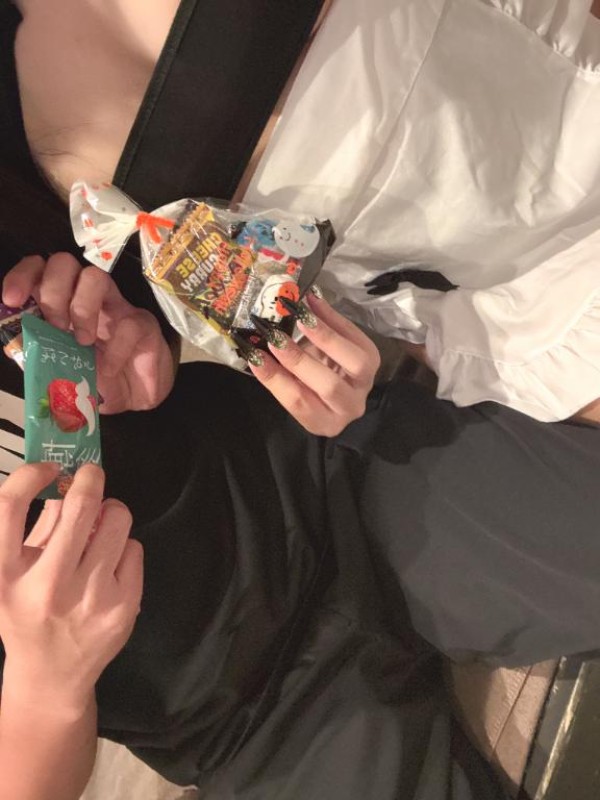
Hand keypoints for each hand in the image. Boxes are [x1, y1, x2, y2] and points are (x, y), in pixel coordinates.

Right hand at [0, 463, 142, 710]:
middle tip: (91, 475)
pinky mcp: (122, 607)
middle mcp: (46, 587)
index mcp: (4, 575)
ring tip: (100, 527)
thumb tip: (66, 478)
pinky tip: (109, 565)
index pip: (8, 506)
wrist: (51, 676)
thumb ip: (37, 525)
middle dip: (91, 479)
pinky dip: (124, 547)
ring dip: (111, 513)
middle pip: (81, 506)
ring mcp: (89, 599)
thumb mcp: (12, 573)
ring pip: (118, 520)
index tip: (49, 468)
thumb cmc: (27, 612)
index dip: (30, 475)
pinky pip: (134, 548)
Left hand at [2, 254, 174, 412]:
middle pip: (65, 263)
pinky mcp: (144, 324)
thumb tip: (16, 340)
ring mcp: (117, 307)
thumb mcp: (59, 369)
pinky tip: (108, 370)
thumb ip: (38, 352)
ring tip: (82, 343)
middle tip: (55, 326)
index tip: (12, 299)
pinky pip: (128, 325)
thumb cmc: (96, 379)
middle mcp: (88, 298)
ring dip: (82, 309)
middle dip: (52, 291)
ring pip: (96, 277)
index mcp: (62, 304)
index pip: (39, 270)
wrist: (134, 400)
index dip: (22, 276)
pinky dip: (114, 351)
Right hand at [248, 290, 380, 435]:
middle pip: (329, 386)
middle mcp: (349, 407)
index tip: (255, 356)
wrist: (335, 376)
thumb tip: (252, 349)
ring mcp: (366, 383)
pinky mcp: (373, 357)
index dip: (277, 380)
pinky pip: (356, 337)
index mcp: (323, 421)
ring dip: (326, 337)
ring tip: (302, 316)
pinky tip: (313, 302)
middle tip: (276, 337)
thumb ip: (277, 372)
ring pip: (356, 363)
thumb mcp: (290, 384)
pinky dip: (333, 318)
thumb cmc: (307, 384)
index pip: (299, 403)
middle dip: (300, 360)